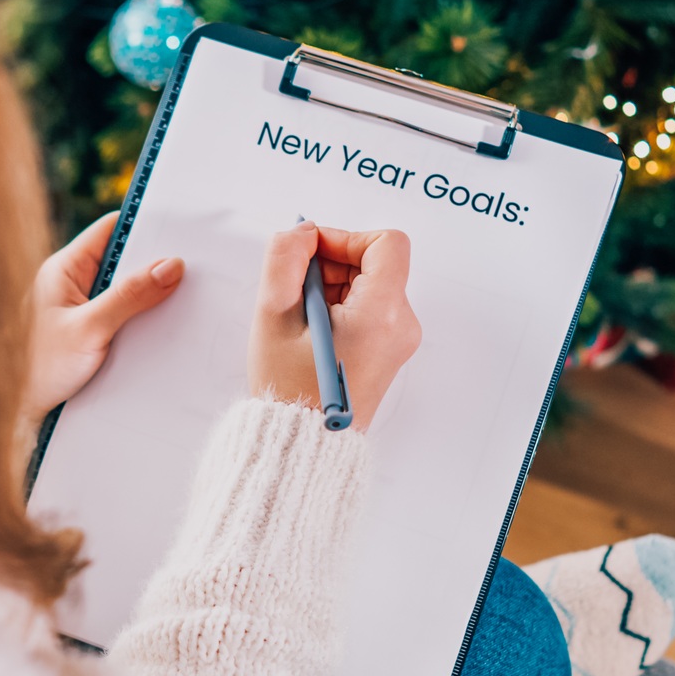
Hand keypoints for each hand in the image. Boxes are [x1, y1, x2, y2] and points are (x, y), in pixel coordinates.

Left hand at [22, 211, 184, 432]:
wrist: (22, 416)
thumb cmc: (41, 371)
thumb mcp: (90, 330)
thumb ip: (129, 297)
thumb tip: (171, 265)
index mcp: (63, 269)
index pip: (109, 230)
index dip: (144, 227)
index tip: (180, 231)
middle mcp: (70, 283)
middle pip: (121, 260)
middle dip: (154, 265)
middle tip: (193, 269)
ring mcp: (79, 309)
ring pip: (124, 290)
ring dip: (149, 296)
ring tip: (185, 299)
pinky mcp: (88, 332)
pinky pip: (121, 315)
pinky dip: (141, 319)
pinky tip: (163, 329)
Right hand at [248, 223, 420, 429]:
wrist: (304, 444)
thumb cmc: (289, 388)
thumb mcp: (273, 315)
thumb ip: (284, 258)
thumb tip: (304, 231)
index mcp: (382, 315)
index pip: (386, 244)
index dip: (346, 237)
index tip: (313, 252)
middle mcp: (401, 326)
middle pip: (375, 263)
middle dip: (332, 264)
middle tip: (296, 291)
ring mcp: (398, 340)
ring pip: (369, 284)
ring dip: (331, 286)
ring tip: (301, 318)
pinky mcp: (388, 349)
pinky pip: (368, 307)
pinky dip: (339, 305)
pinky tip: (313, 330)